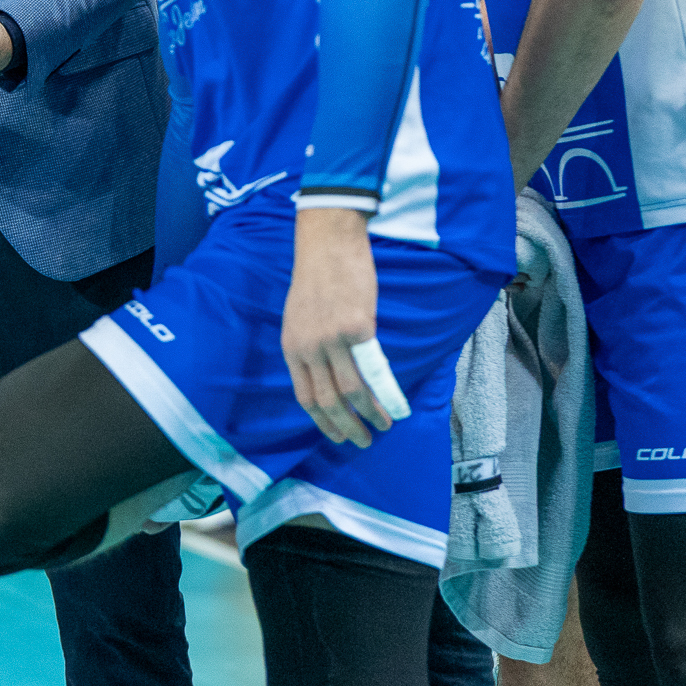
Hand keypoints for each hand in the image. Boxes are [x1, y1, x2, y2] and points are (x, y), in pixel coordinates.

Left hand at [281, 208, 387, 447]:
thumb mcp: (299, 317)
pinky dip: (386, 394)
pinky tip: (395, 406)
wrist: (327, 242)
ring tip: (384, 428)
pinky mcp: (358, 328)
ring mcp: (333, 339)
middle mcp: (308, 348)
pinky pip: (374, 369)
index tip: (337, 437)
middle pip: (328, 401)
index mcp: (291, 347)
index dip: (323, 422)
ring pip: (352, 391)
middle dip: (347, 428)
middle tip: (363, 443)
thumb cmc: (316, 277)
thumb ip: (310, 347)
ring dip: (370, 416)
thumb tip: (329, 375)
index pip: (304, 397)